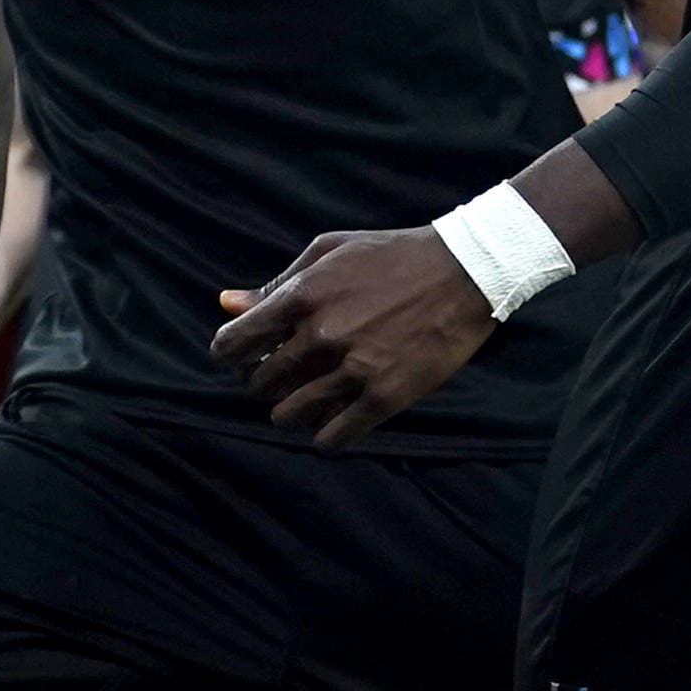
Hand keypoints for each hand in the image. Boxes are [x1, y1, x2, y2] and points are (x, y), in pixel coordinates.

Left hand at [213, 230, 497, 448]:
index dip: (229, 355)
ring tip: (304, 400)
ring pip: (289, 415)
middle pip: (260, 383)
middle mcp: (321, 336)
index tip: (241, 358)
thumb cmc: (391, 256)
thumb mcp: (329, 253)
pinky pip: (331, 438)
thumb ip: (276, 283)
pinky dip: (323, 435)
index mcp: (302, 296)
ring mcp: (353, 370)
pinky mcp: (384, 397)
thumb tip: (226, 303)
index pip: (234, 344)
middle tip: (280, 376)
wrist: (464, 272)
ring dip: (289, 411)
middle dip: (262, 382)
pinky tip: (331, 420)